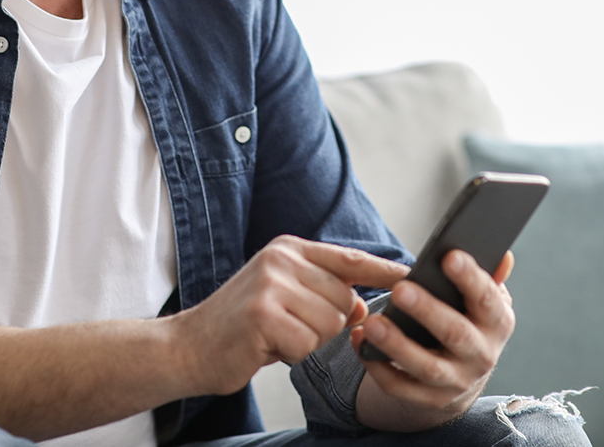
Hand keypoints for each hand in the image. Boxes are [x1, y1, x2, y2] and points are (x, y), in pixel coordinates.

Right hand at [171, 235, 409, 395]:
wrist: (189, 346)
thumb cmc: (242, 326)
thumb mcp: (284, 297)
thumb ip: (323, 294)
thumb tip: (362, 306)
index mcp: (289, 249)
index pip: (349, 258)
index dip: (383, 270)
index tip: (414, 275)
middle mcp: (281, 259)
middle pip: (344, 299)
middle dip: (325, 324)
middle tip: (287, 327)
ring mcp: (270, 284)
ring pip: (329, 323)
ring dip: (307, 341)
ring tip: (275, 335)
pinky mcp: (262, 314)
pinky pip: (306, 344)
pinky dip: (290, 354)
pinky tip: (265, 346)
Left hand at [349, 250, 516, 430]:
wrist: (462, 375)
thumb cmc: (468, 321)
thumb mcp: (483, 301)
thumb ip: (488, 277)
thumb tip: (503, 255)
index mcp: (497, 323)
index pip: (487, 300)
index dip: (471, 279)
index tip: (449, 257)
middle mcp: (481, 355)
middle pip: (455, 334)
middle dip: (427, 311)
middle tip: (400, 290)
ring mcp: (456, 382)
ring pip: (426, 366)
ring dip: (397, 345)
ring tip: (372, 323)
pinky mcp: (429, 399)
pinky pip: (400, 386)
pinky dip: (377, 366)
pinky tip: (360, 341)